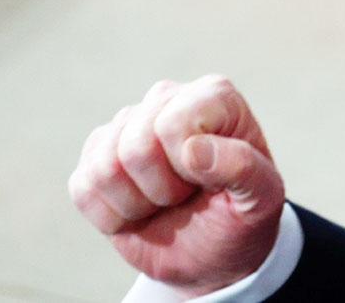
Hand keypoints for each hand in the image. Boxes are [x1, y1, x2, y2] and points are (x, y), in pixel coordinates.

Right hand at [69, 75, 285, 296]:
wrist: (214, 249)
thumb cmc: (242, 214)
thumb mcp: (263, 197)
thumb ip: (242, 167)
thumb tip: (191, 149)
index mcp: (214, 96)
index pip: (171, 125)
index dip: (186, 168)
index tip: (211, 180)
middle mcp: (167, 98)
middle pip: (134, 147)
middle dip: (163, 189)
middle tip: (188, 194)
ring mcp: (128, 124)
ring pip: (104, 168)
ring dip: (137, 204)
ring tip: (166, 201)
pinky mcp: (97, 154)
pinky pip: (82, 187)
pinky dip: (112, 216)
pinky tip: (140, 209)